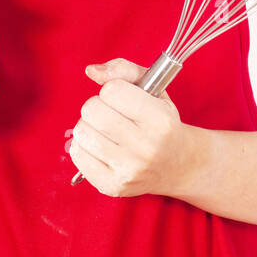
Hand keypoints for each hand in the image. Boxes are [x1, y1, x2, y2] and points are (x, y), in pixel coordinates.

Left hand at [69, 58, 191, 197]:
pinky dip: (82, 145)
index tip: (122, 99)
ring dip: (88, 126)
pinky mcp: (113, 186)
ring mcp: (129, 170)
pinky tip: (99, 146)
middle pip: (93, 111)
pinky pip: (77, 155)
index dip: (113, 90)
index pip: (112, 90)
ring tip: (105, 130)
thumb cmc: (161, 122)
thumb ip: (124, 70)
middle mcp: (147, 147)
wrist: (178, 165)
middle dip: (96, 106)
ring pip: (82, 132)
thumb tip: (91, 70)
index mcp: (160, 120)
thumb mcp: (154, 90)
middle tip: (110, 114)